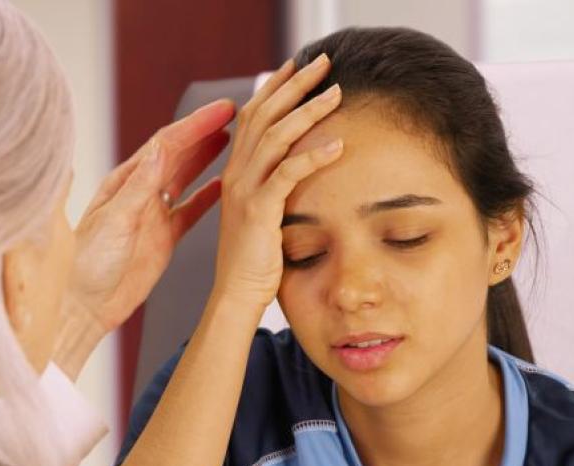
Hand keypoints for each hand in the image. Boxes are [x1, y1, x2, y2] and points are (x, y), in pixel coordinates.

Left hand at [69, 100, 235, 335]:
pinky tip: (224, 187)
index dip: (196, 125)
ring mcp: (152, 216)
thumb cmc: (87, 264)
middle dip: (205, 132)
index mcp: (124, 182)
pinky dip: (208, 198)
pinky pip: (190, 212)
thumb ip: (139, 186)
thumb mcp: (114, 220)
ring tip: (232, 140)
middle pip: (179, 155)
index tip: (223, 110)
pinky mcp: (162, 240)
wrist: (84, 306)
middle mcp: (139, 194)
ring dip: (207, 158)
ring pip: (186, 178)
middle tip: (236, 115)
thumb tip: (161, 149)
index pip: (166, 144)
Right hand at [212, 53, 343, 309]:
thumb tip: (297, 169)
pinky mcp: (258, 211)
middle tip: (322, 62)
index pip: (252, 115)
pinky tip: (338, 145)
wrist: (235, 294)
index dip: (274, 86)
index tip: (296, 65)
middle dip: (294, 84)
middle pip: (264, 114)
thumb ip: (273, 188)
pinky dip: (314, 156)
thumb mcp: (262, 215)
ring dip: (308, 111)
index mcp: (235, 172)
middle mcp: (236, 174)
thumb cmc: (255, 261)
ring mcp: (244, 190)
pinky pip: (288, 173)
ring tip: (337, 93)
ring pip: (276, 136)